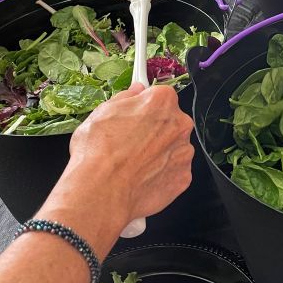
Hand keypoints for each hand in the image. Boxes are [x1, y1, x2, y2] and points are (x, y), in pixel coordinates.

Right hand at [39, 83, 193, 239]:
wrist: (102, 191)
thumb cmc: (98, 151)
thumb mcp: (102, 112)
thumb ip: (126, 97)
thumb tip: (134, 92)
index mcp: (162, 102)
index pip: (159, 97)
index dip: (144, 107)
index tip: (137, 115)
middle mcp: (179, 124)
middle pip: (170, 122)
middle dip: (154, 130)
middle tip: (130, 143)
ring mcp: (184, 153)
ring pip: (173, 148)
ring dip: (158, 153)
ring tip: (133, 163)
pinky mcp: (183, 177)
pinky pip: (174, 171)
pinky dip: (161, 174)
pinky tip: (141, 177)